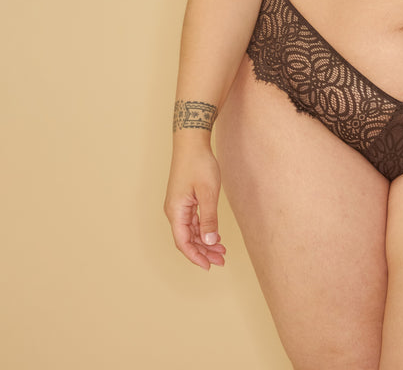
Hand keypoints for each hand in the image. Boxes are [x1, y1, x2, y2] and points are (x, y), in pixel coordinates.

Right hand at [164, 140, 226, 269]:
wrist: (191, 142)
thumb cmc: (199, 164)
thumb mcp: (208, 192)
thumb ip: (209, 218)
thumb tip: (210, 241)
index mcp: (176, 211)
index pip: (183, 242)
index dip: (196, 256)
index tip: (209, 266)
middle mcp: (174, 211)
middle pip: (187, 239)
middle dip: (203, 251)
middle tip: (221, 260)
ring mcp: (179, 205)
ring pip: (190, 231)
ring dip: (204, 241)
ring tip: (221, 250)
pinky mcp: (184, 199)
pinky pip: (192, 221)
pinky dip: (203, 229)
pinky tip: (215, 234)